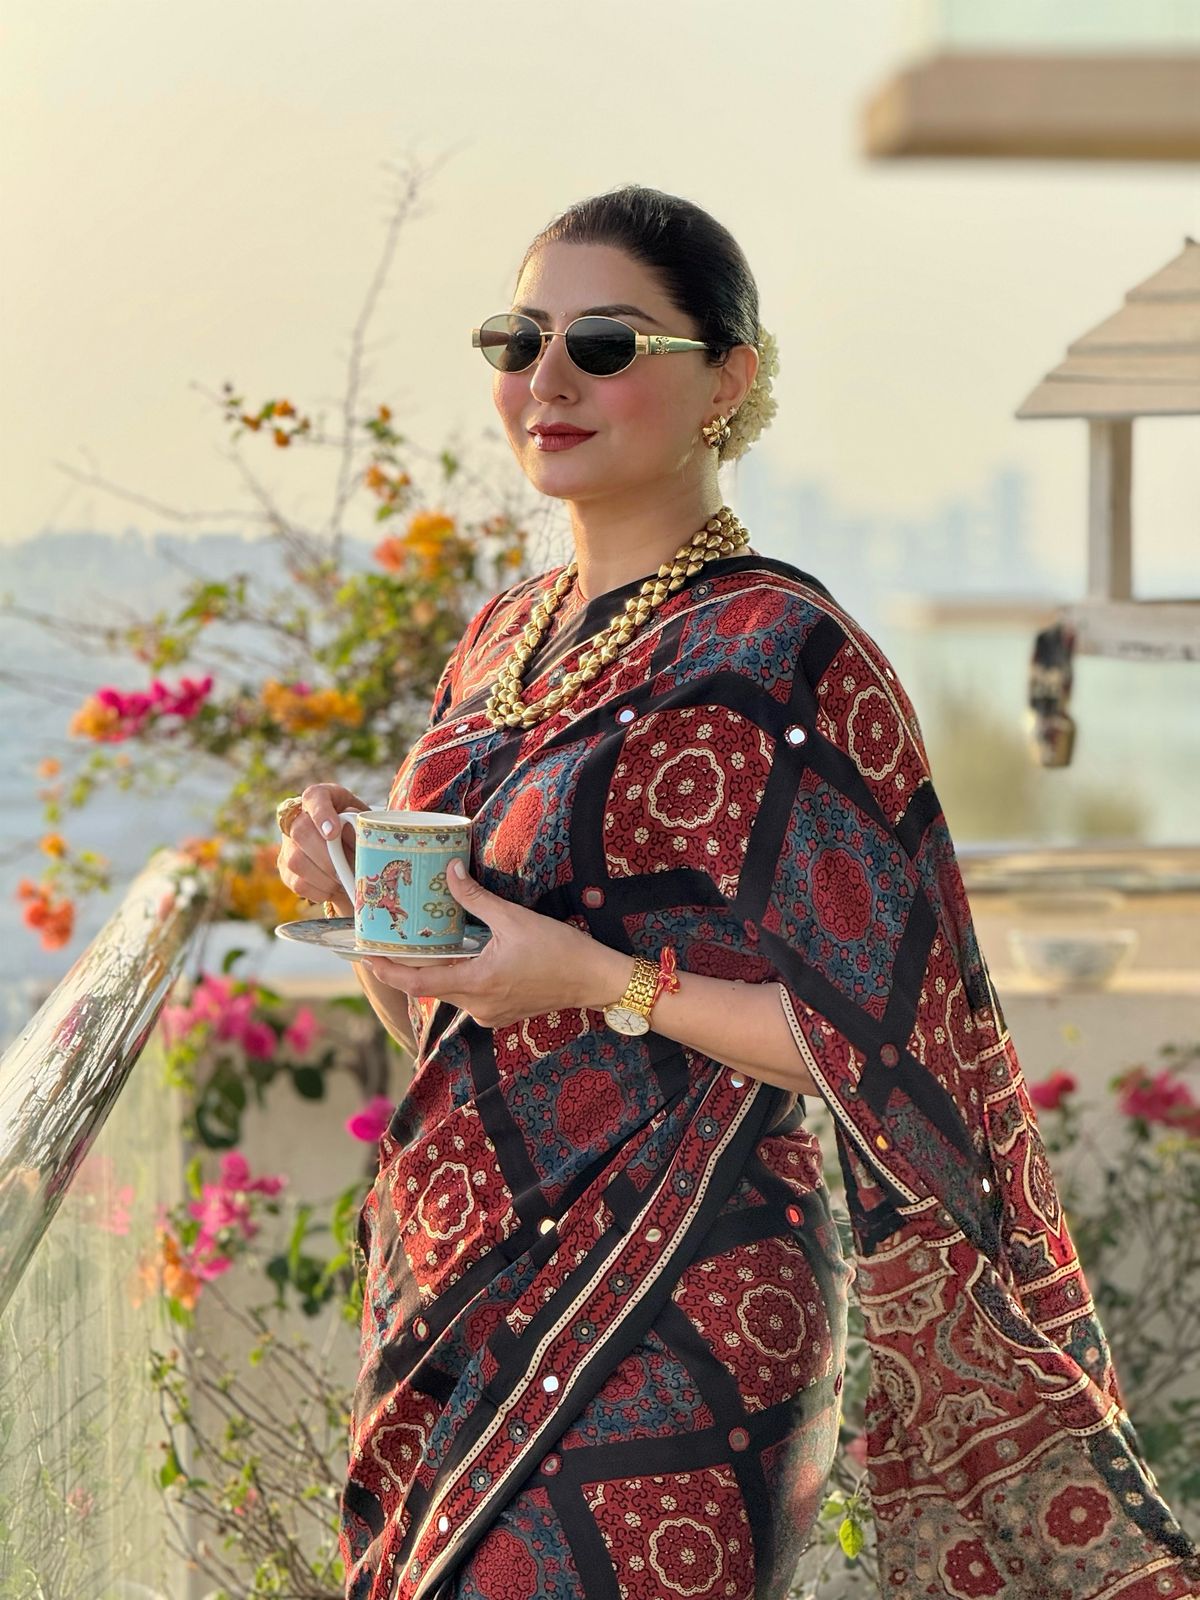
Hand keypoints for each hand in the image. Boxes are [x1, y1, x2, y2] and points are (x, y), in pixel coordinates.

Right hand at [276, 781, 371, 915]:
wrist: (348, 849)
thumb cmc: (357, 829)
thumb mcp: (364, 821)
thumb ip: (360, 825)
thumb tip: (354, 834)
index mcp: (320, 797)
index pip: (314, 797)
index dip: (321, 814)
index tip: (333, 833)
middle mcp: (298, 817)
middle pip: (300, 832)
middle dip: (325, 856)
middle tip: (344, 871)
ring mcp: (288, 844)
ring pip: (296, 861)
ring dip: (324, 877)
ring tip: (342, 882)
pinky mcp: (285, 868)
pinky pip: (297, 883)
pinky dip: (319, 891)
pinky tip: (333, 889)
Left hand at [360, 858, 624, 1027]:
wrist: (594, 979)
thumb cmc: (559, 949)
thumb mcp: (513, 918)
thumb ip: (475, 897)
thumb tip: (449, 870)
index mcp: (477, 983)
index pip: (418, 982)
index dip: (388, 971)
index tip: (367, 959)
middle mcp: (478, 1005)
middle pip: (432, 985)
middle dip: (412, 965)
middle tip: (394, 943)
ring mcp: (490, 1013)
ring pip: (453, 990)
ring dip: (442, 968)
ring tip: (431, 943)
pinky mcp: (502, 1012)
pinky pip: (472, 994)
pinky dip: (463, 975)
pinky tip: (468, 954)